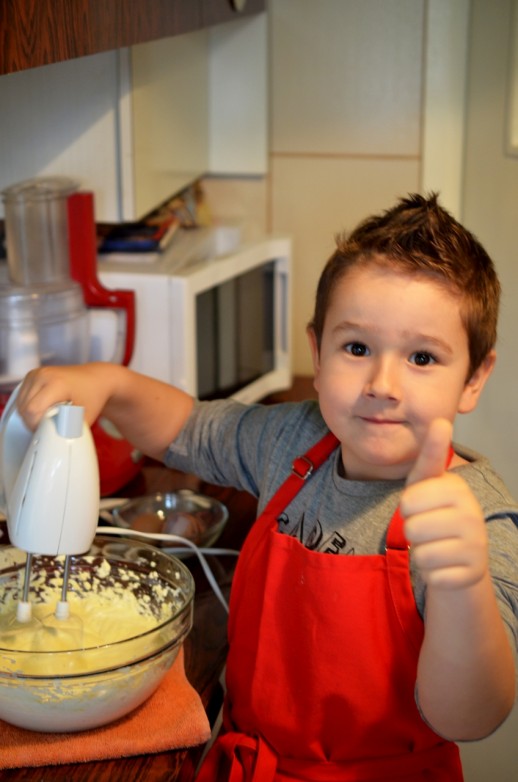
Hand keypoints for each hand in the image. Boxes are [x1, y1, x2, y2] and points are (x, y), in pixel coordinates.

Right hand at [15, 364, 112, 429]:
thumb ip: (68, 431)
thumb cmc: (93, 397)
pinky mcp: (33, 374)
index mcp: (56, 384)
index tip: (45, 431)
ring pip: (20, 402)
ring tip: (46, 417)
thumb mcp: (84, 418)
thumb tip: (55, 443)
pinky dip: (28, 405)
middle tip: (48, 426)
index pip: (32, 410)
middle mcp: (44, 375)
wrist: (96, 378)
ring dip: (29, 414)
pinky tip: (42, 409)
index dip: (35, 425)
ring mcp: (37, 373)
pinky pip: (22, 396)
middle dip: (32, 422)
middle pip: (24, 407)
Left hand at [400, 418, 488, 589]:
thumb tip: (440, 421)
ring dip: (420, 552)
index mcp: (457, 488)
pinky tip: (444, 564)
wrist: (462, 556)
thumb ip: (430, 455)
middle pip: (412, 527)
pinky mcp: (472, 573)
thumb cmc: (435, 512)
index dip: (408, 507)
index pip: (408, 500)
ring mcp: (475, 545)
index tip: (423, 504)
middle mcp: (472, 514)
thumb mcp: (427, 483)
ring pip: (421, 553)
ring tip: (435, 544)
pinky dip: (431, 573)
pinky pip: (431, 575)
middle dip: (412, 531)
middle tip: (428, 528)